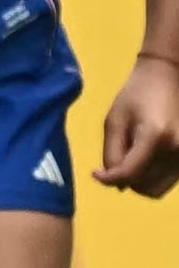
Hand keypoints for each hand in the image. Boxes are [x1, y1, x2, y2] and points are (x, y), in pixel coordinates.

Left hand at [99, 52, 178, 195]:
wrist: (167, 78)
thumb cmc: (136, 95)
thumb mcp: (114, 121)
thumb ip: (112, 153)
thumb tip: (115, 183)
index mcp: (156, 136)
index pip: (130, 173)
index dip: (108, 179)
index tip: (95, 174)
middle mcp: (176, 149)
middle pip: (143, 186)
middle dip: (124, 179)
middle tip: (115, 160)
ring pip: (156, 189)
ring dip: (138, 181)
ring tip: (130, 158)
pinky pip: (167, 182)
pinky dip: (151, 178)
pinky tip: (143, 159)